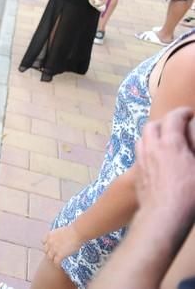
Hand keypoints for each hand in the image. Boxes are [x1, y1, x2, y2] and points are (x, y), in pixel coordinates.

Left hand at [43, 225, 84, 265]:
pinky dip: (57, 264)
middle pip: (45, 250)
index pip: (43, 242)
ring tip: (57, 260)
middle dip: (49, 252)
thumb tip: (60, 240)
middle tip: (54, 254)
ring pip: (49, 257)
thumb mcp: (60, 231)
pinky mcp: (60, 255)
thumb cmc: (72, 230)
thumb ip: (57, 236)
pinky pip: (56, 262)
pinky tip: (60, 265)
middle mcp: (50, 242)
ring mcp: (54, 249)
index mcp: (49, 235)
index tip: (50, 247)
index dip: (47, 245)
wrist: (76, 233)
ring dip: (53, 259)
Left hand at [135, 107, 194, 221]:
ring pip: (142, 139)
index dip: (181, 113)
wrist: (163, 215)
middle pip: (152, 126)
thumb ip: (193, 154)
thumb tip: (190, 154)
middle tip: (175, 127)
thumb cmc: (189, 194)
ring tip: (163, 142)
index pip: (173, 118)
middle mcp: (152, 148)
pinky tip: (155, 160)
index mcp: (171, 144)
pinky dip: (147, 151)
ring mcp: (141, 160)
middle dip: (163, 122)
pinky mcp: (137, 173)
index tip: (188, 113)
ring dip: (152, 136)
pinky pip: (139, 155)